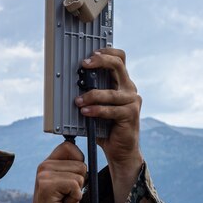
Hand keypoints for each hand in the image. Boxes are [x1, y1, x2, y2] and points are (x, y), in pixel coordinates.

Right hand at [23, 140, 86, 202]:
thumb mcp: (68, 187)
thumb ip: (74, 172)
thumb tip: (85, 163)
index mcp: (48, 164)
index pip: (70, 147)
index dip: (79, 162)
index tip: (72, 181)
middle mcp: (44, 166)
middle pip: (81, 163)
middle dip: (80, 184)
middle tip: (66, 197)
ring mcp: (44, 175)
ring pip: (80, 175)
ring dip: (77, 193)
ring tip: (64, 202)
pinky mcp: (47, 185)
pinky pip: (76, 186)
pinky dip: (74, 199)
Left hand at [75, 48, 143, 202]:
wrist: (120, 150)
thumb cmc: (106, 128)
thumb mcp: (97, 106)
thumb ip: (90, 94)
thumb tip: (71, 86)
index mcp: (122, 83)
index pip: (119, 58)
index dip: (105, 52)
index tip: (89, 55)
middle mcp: (129, 88)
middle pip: (118, 65)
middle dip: (99, 61)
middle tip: (84, 65)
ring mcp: (132, 101)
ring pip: (110, 92)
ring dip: (91, 95)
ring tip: (78, 101)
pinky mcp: (130, 115)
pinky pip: (111, 110)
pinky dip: (96, 110)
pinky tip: (85, 112)